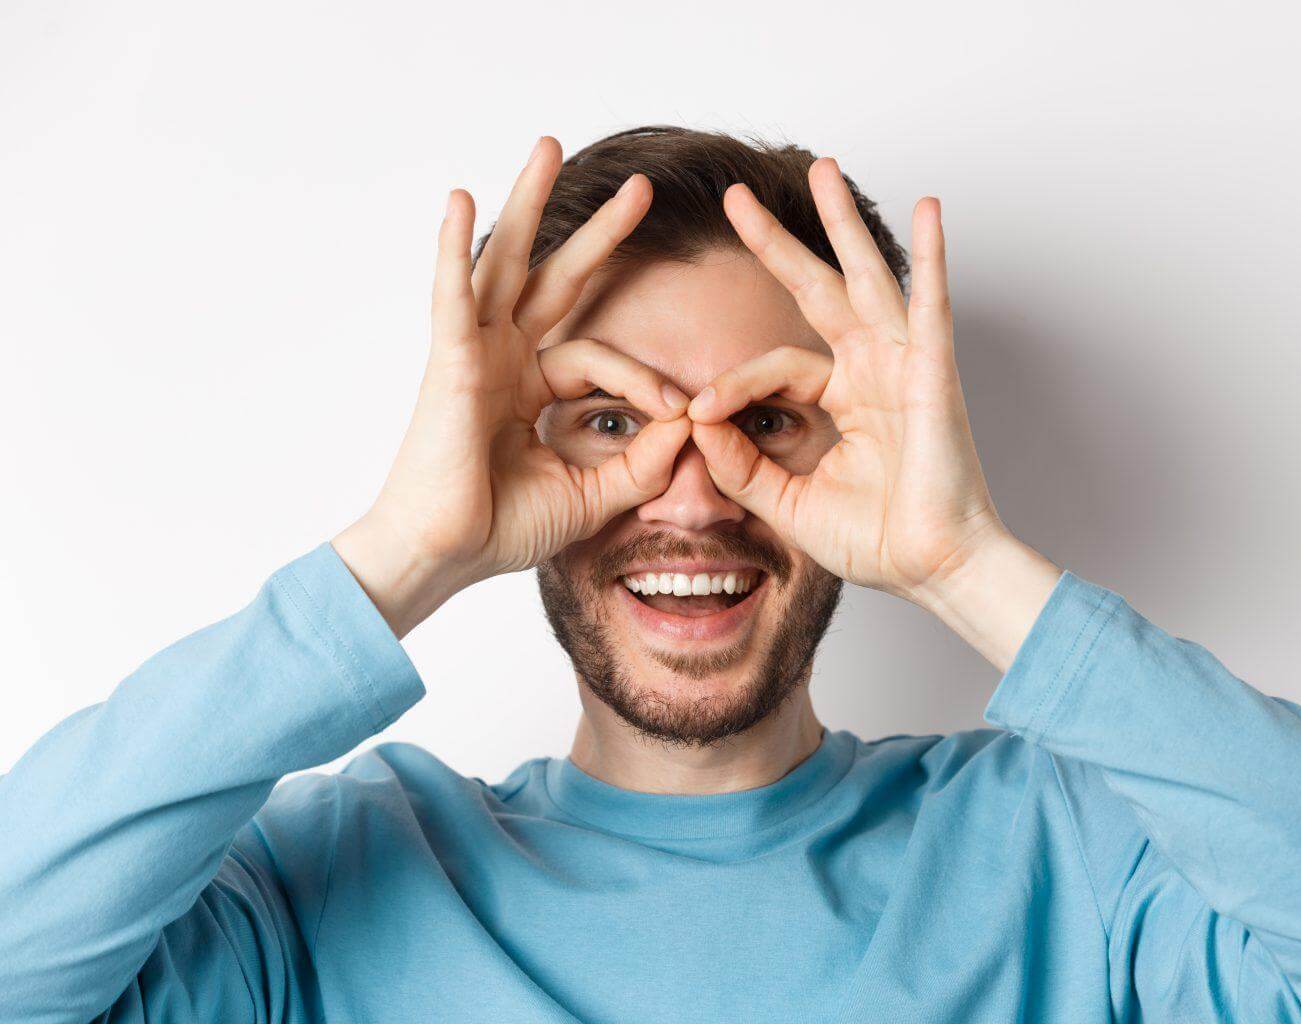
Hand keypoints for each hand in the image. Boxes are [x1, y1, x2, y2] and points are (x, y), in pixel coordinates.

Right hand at [334, 138, 691, 637]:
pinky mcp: (449, 362)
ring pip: (506, 262)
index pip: (600, 357)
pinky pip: (454, 296)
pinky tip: (461, 201)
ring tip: (548, 146)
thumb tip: (692, 427)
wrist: (446, 558)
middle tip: (641, 188)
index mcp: (530, 386)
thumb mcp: (593, 492)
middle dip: (599, 232)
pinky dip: (455, 249)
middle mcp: (502, 358)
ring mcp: (473, 353)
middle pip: (555, 277)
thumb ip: (642, 461)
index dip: (646, 380)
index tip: (683, 414)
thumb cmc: (501, 528)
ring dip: (528, 203)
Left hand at [687, 159, 1060, 667]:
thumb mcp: (788, 501)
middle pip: (818, 289)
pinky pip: (931, 305)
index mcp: (843, 399)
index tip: (694, 412)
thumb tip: (696, 425)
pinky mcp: (933, 372)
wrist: (931, 569)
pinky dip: (933, 256)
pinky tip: (928, 208)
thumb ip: (742, 465)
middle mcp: (872, 371)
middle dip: (777, 243)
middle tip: (735, 199)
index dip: (731, 384)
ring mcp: (903, 365)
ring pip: (866, 278)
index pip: (775, 367)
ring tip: (823, 169)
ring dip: (842, 224)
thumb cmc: (876, 541)